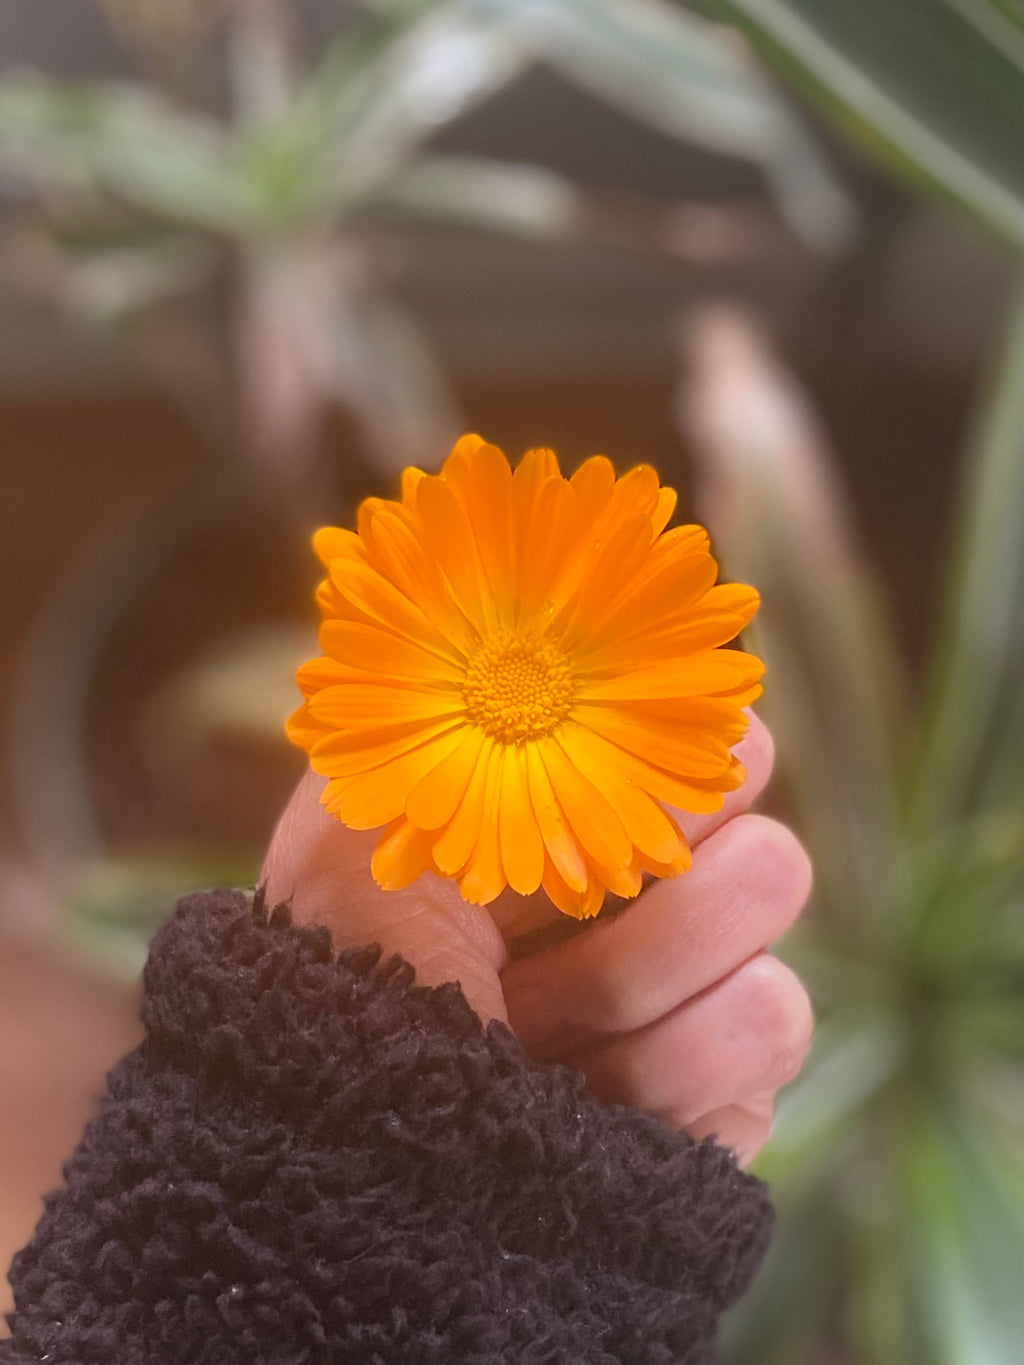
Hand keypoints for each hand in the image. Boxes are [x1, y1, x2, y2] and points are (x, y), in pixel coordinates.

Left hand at [262, 714, 811, 1164]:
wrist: (342, 1130)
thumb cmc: (342, 951)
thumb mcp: (371, 801)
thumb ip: (455, 698)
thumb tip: (550, 628)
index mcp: (593, 808)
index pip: (716, 731)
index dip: (672, 750)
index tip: (590, 788)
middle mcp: (662, 884)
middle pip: (752, 795)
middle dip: (636, 869)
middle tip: (533, 910)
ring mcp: (705, 979)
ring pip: (773, 895)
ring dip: (627, 969)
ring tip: (521, 1021)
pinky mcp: (732, 1077)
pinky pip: (772, 1019)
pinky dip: (667, 1055)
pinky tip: (579, 1091)